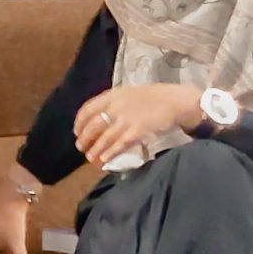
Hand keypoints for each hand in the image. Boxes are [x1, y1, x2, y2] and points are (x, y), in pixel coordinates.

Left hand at [75, 83, 202, 168]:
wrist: (176, 101)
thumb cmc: (155, 98)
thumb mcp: (129, 94)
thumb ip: (114, 104)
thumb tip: (101, 118)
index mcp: (113, 95)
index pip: (88, 108)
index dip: (79, 122)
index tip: (76, 131)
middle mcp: (117, 106)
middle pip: (93, 125)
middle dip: (85, 138)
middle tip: (81, 147)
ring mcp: (127, 118)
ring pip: (105, 137)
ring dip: (95, 149)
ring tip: (90, 158)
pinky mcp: (138, 130)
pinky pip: (120, 144)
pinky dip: (110, 152)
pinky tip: (104, 159)